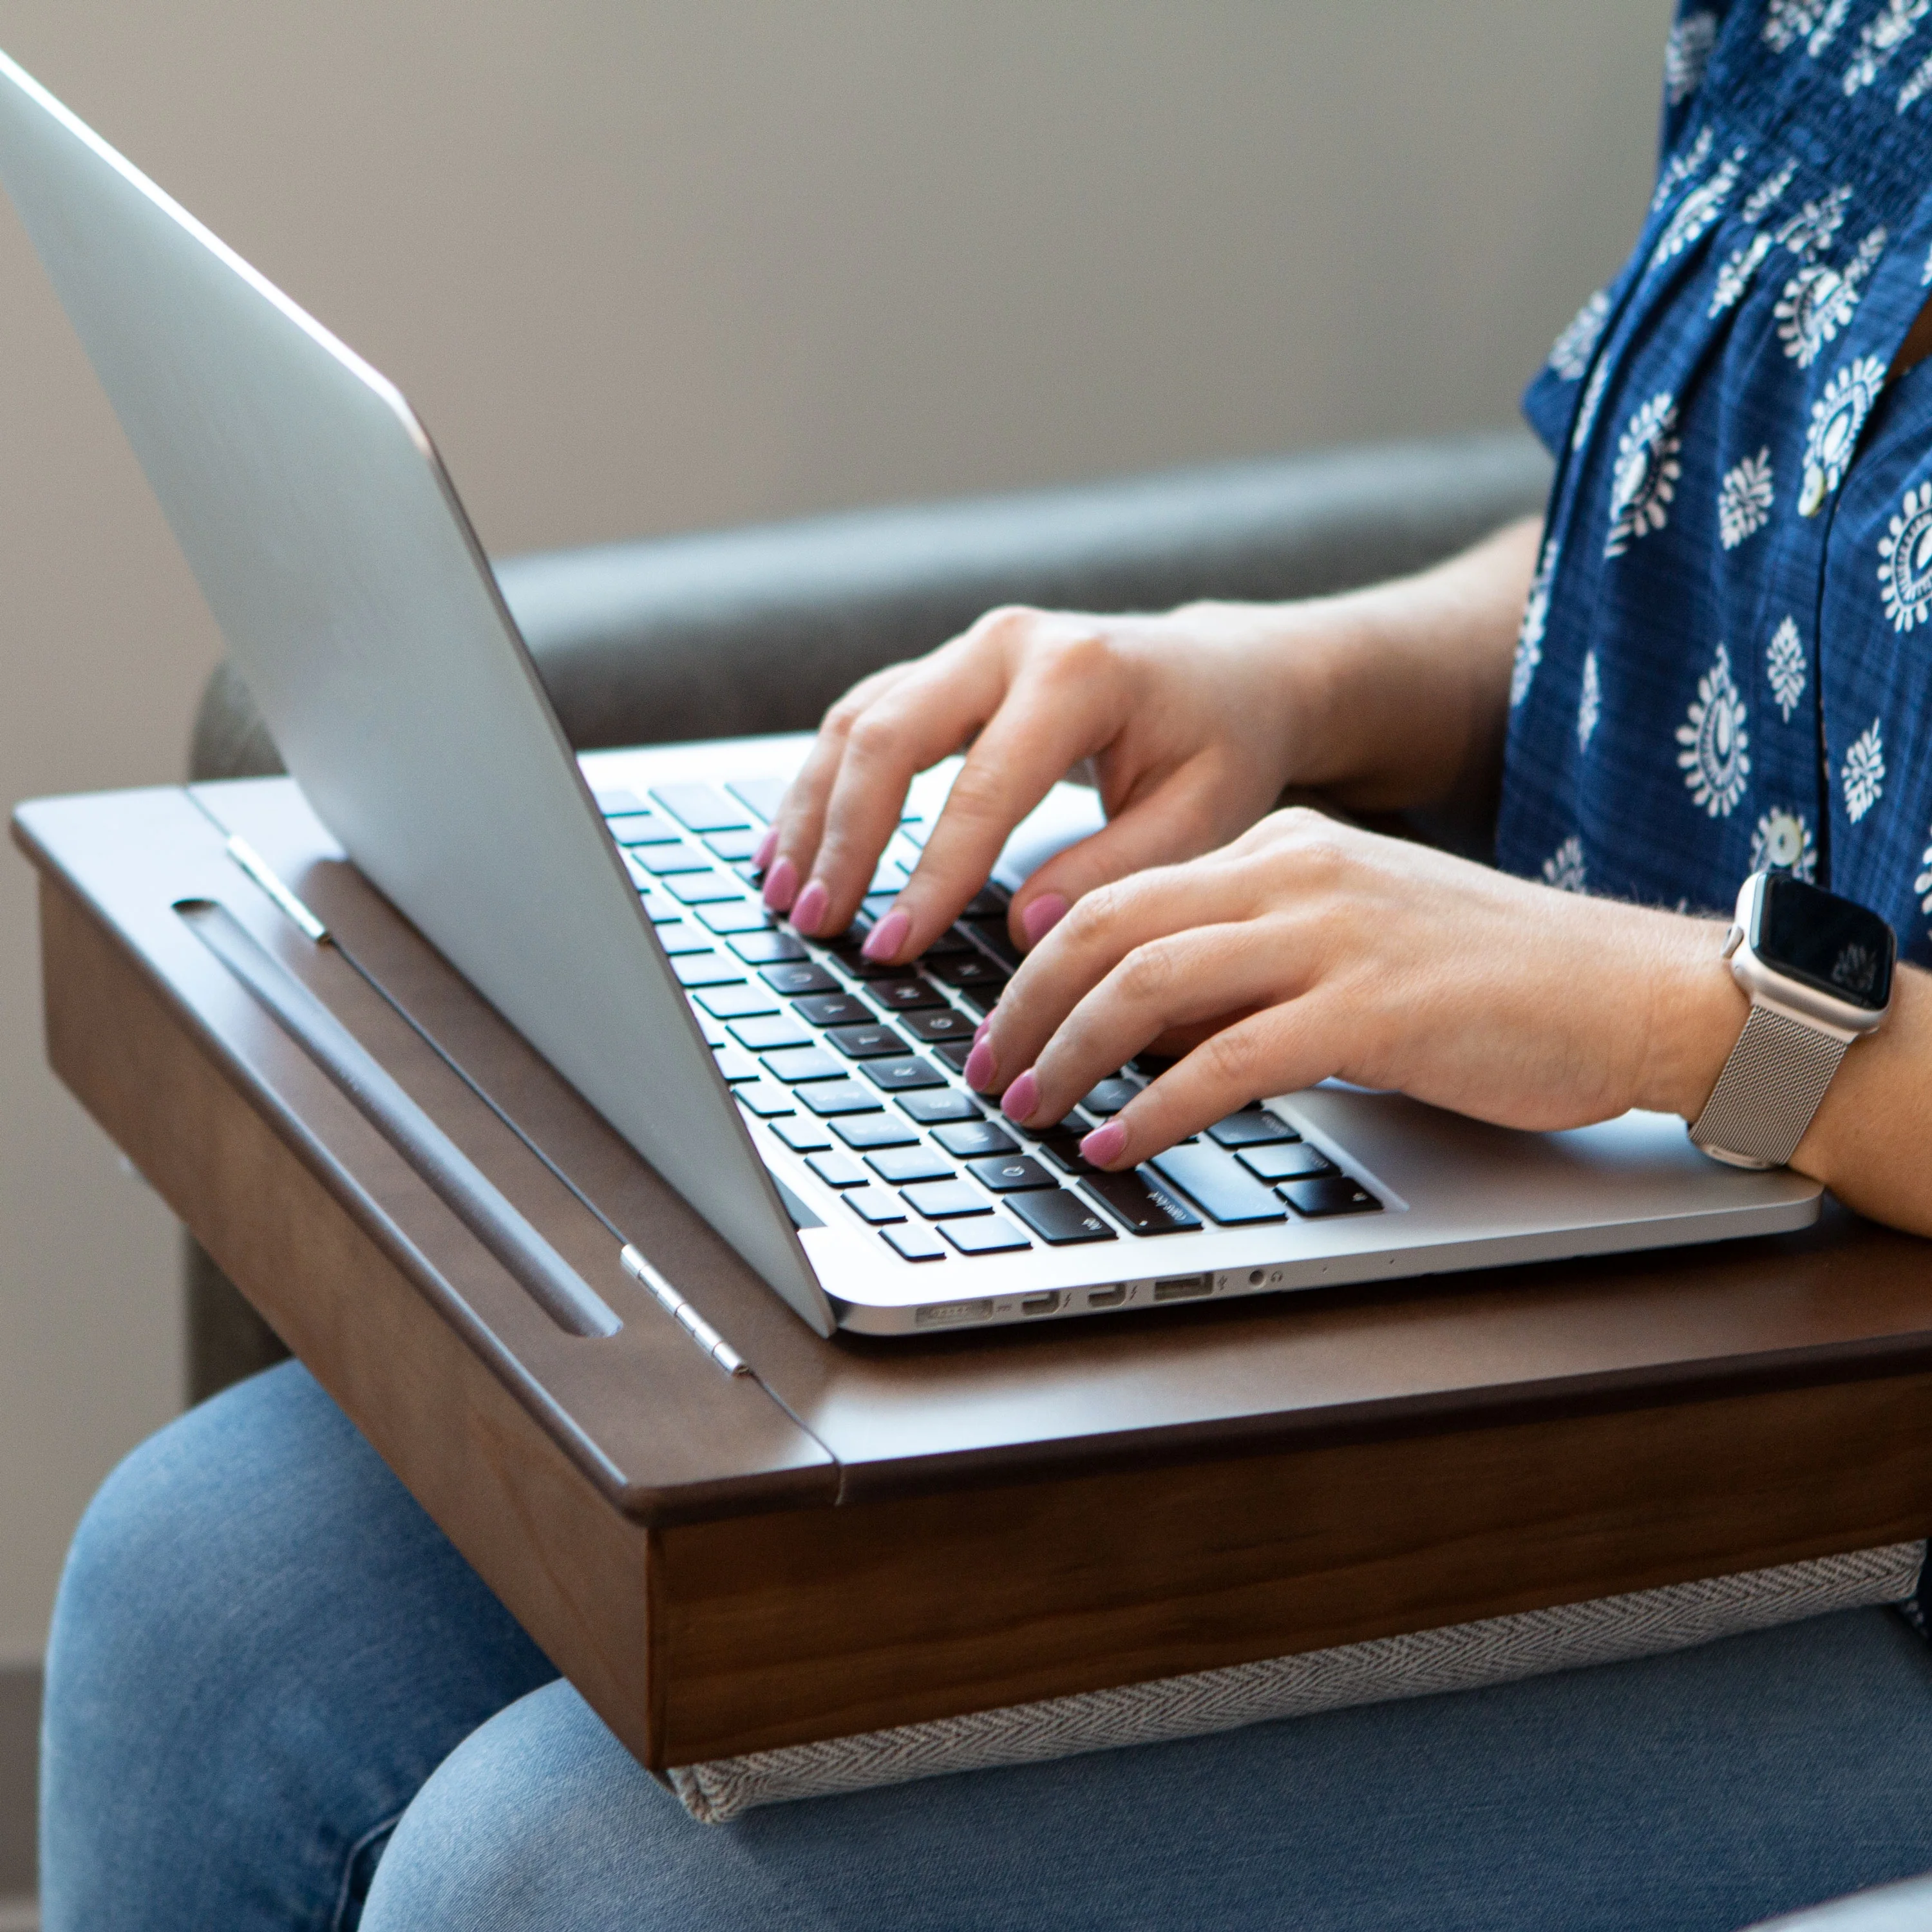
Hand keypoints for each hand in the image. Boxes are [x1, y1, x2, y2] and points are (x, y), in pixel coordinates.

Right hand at [758, 601, 1316, 961]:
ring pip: (858, 721)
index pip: (980, 790)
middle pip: (888, 736)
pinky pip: (863, 719)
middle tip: (816, 925)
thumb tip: (1024, 929)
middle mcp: (1009, 643)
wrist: (1228, 673)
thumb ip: (1115, 872)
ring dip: (813, 813)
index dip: (929, 878)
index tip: (894, 949)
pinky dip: (822, 785)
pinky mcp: (947, 668)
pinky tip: (793, 847)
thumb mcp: (1202, 816)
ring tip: (786, 897)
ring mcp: (969, 648)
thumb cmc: (1220, 746)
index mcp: (1077, 674)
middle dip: (845, 839)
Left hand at [962, 809, 1746, 1167]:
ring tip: (1026, 1108)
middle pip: (1107, 925)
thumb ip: (1250, 971)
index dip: (1037, 957)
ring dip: (1067, 1052)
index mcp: (1283, 850)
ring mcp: (1334, 936)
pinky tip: (1116, 1147)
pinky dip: (1153, 1109)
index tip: (997, 1015)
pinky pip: (1227, 1060)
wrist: (1633, 989)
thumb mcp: (1351, 946)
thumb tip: (1142, 1031)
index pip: (1121, 889)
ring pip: (1148, 982)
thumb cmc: (1493, 983)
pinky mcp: (1373, 1012)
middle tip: (982, 1068)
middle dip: (1023, 1003)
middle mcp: (1296, 874)